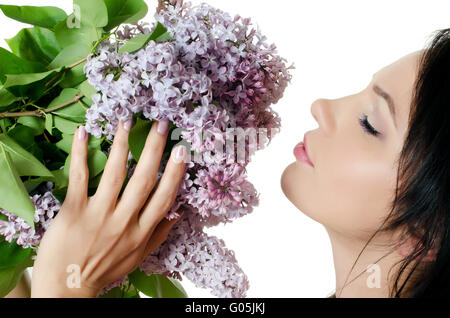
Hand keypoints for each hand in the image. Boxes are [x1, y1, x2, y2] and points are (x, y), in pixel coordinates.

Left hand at [31, 119, 186, 296]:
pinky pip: (79, 178)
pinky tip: (84, 133)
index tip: (182, 149)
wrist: (67, 288)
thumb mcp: (139, 257)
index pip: (163, 197)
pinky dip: (80, 154)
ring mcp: (98, 215)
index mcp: (141, 232)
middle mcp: (124, 222)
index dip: (174, 172)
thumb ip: (159, 234)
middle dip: (154, 149)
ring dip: (122, 145)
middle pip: (143, 180)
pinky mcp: (73, 211)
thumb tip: (178, 212)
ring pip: (115, 174)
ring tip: (128, 120)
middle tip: (162, 123)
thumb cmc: (105, 269)